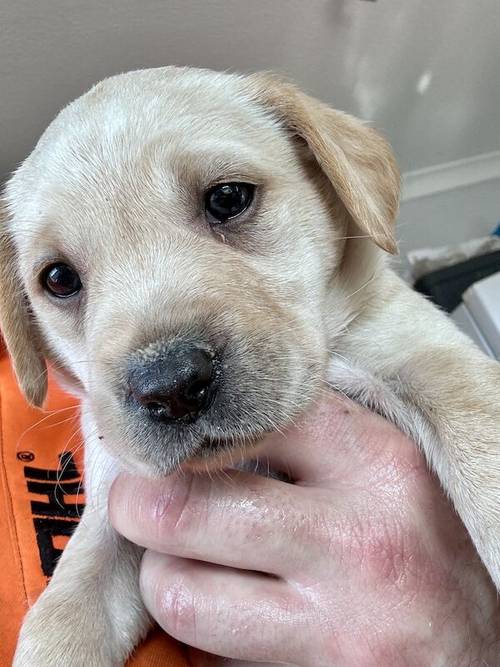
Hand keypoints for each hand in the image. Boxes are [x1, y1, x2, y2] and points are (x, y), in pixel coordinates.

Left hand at [109, 395, 499, 665]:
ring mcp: (335, 620)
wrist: (485, 640)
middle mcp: (354, 539)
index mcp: (376, 465)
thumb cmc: (430, 547)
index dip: (200, 431)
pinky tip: (222, 603)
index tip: (184, 444)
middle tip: (141, 501)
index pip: (246, 420)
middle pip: (186, 506)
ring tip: (182, 559)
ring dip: (163, 573)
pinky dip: (198, 625)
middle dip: (140, 503)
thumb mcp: (388, 470)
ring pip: (180, 590)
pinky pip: (209, 650)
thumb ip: (311, 439)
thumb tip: (217, 427)